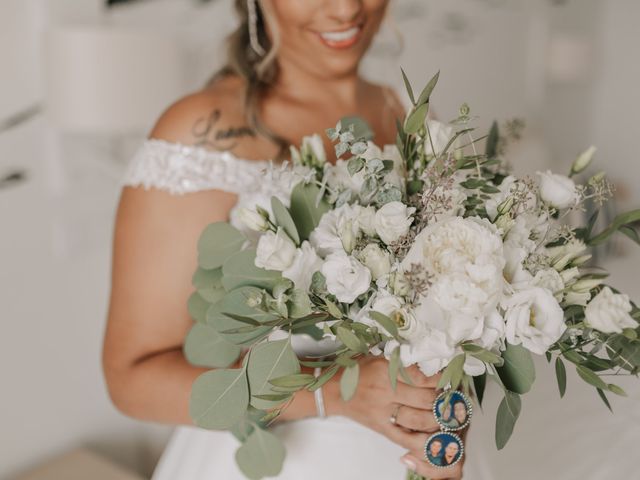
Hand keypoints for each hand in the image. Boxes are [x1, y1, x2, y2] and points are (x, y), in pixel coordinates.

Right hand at [327, 356, 460, 477]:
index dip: (439, 379)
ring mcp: (383, 412)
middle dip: (442, 398)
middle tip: (448, 396)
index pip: (422, 376)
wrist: (330, 390)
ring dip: (437, 418)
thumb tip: (429, 361)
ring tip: (444, 413)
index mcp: (385, 369)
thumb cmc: (355, 370)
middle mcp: (386, 391)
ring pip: (420, 419)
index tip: (446, 378)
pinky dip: (421, 441)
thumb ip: (401, 360)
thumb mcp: (377, 356)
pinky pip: (404, 438)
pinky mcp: (380, 427)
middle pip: (425, 398)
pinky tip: (433, 437)